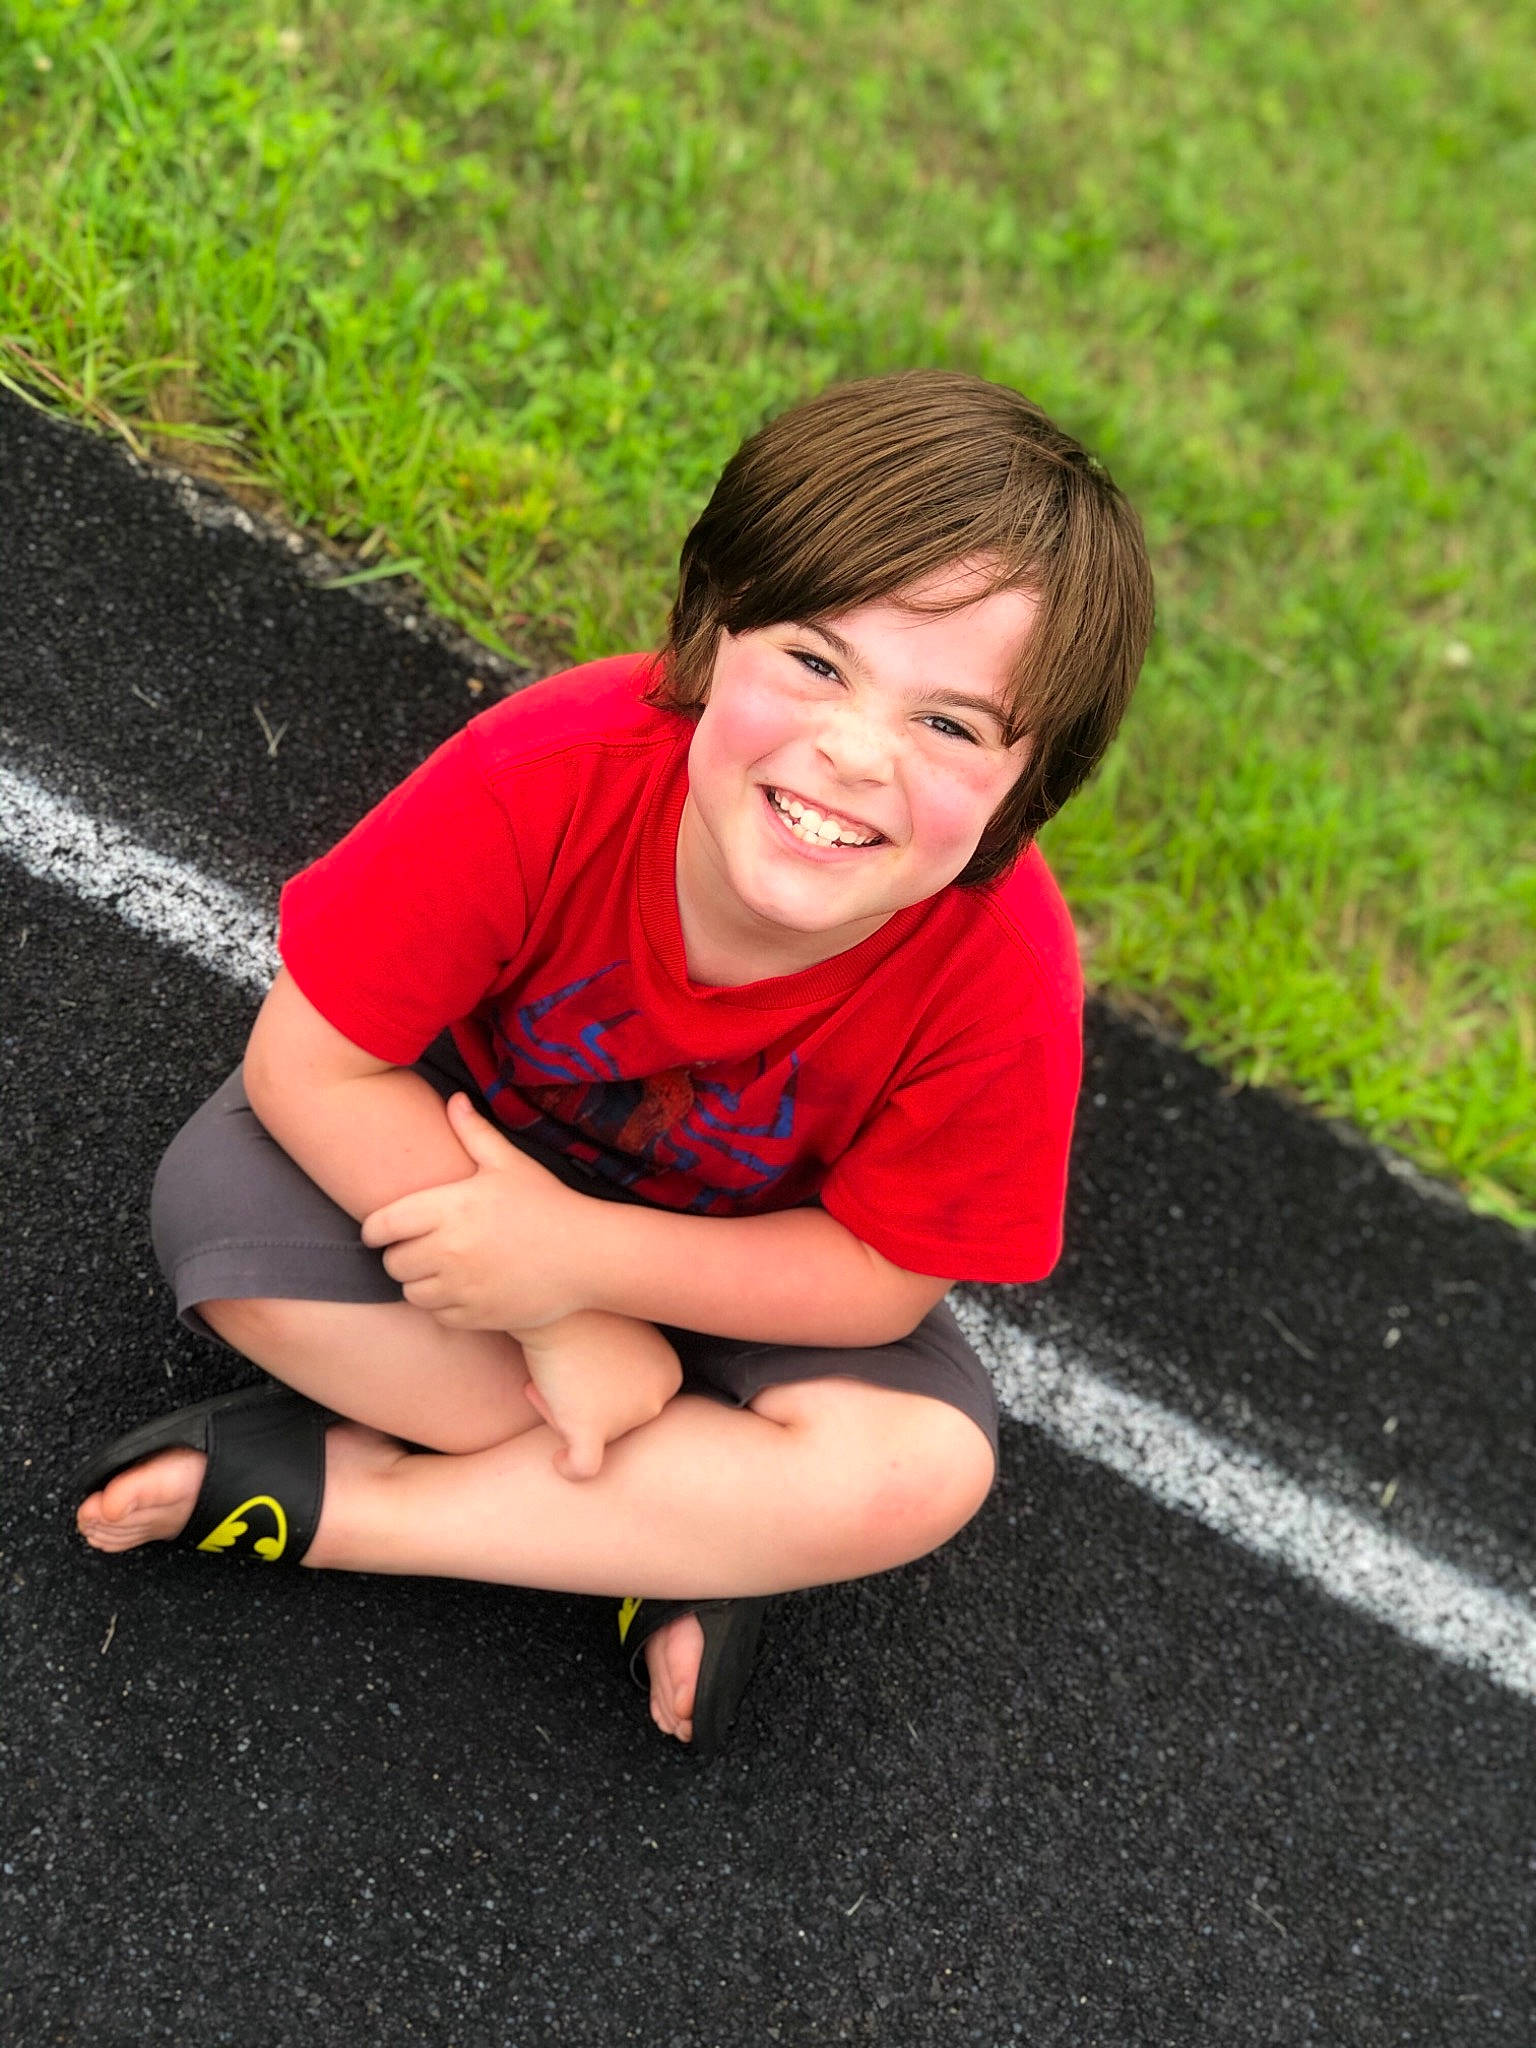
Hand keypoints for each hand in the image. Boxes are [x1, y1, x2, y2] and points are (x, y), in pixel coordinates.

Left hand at [360, 1093, 592, 1329]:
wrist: (589, 1255)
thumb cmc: (548, 1204)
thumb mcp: (510, 1163)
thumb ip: (474, 1133)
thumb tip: (454, 1099)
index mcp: (449, 1208)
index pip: (381, 1225)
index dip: (374, 1229)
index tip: (380, 1230)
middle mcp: (449, 1249)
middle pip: (392, 1262)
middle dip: (398, 1254)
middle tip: (415, 1247)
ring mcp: (462, 1286)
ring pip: (411, 1292)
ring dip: (418, 1281)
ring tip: (436, 1269)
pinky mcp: (477, 1315)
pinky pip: (438, 1315)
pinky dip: (442, 1305)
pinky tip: (460, 1288)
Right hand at [518, 1312, 682, 1480]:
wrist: (554, 1293)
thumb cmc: (584, 1308)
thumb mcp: (625, 1329)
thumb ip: (630, 1364)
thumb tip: (613, 1388)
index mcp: (670, 1375)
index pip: (634, 1404)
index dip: (606, 1389)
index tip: (587, 1360)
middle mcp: (657, 1399)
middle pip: (615, 1423)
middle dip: (585, 1402)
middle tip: (564, 1367)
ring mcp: (629, 1416)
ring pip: (591, 1436)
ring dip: (567, 1415)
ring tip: (552, 1377)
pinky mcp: (592, 1427)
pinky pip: (583, 1466)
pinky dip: (569, 1467)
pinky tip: (557, 1460)